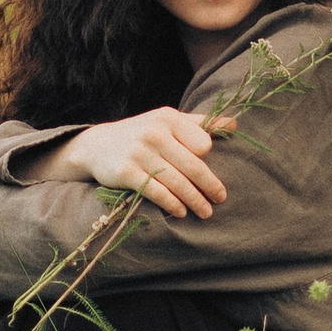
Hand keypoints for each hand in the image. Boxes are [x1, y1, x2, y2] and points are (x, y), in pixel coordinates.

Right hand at [71, 105, 231, 218]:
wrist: (96, 145)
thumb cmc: (141, 134)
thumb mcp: (167, 122)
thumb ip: (199, 123)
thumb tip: (234, 124)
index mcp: (168, 118)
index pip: (203, 143)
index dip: (209, 160)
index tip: (211, 174)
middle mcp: (154, 132)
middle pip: (193, 166)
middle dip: (210, 186)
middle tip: (220, 199)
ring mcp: (139, 152)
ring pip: (177, 182)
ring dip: (195, 200)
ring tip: (205, 212)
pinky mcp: (127, 172)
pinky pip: (157, 192)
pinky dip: (172, 204)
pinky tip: (181, 212)